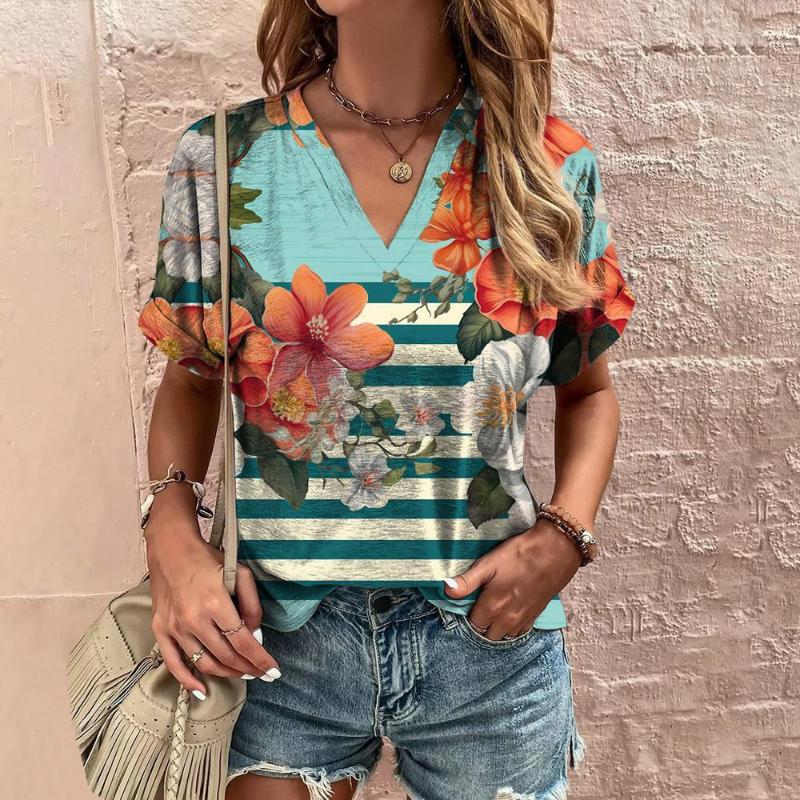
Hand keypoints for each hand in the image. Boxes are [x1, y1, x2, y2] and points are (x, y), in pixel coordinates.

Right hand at [145, 520, 279, 698]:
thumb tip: (256, 634)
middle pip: (226, 655)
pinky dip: (187, 681)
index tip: (273, 671)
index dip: (260, 659)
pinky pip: (173, 663)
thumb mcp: (239, 573)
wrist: (171, 549)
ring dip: (226, 673)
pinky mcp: (161, 630)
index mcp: (216, 603)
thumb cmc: (208, 559)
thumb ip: (251, 604)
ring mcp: (175, 627)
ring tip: (242, 674)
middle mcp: (194, 619)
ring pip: (204, 662)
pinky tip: (202, 690)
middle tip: (261, 673)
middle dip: (248, 668)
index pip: (243, 641)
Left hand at [443, 518, 582, 640]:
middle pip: (487, 634)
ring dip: (496, 628)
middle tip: (479, 607)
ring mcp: (523, 619)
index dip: (468, 615)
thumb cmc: (520, 555)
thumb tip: (446, 589)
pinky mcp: (535, 615)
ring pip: (503, 635)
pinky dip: (512, 628)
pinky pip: (519, 632)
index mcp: (493, 606)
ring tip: (493, 611)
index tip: (467, 604)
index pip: (473, 624)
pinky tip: (510, 614)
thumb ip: (467, 581)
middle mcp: (507, 619)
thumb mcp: (489, 564)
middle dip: (481, 625)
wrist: (556, 550)